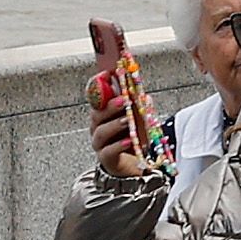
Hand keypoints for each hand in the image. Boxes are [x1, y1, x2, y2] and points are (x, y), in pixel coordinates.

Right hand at [86, 16, 150, 178]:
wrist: (131, 166)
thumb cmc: (133, 138)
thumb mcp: (138, 118)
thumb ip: (138, 107)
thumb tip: (144, 97)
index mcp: (103, 112)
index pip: (96, 95)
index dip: (98, 83)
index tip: (107, 73)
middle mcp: (97, 126)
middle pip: (97, 113)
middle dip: (110, 105)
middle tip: (124, 100)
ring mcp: (100, 143)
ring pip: (101, 131)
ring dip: (115, 124)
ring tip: (127, 120)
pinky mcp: (106, 158)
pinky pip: (109, 150)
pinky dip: (119, 145)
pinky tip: (130, 140)